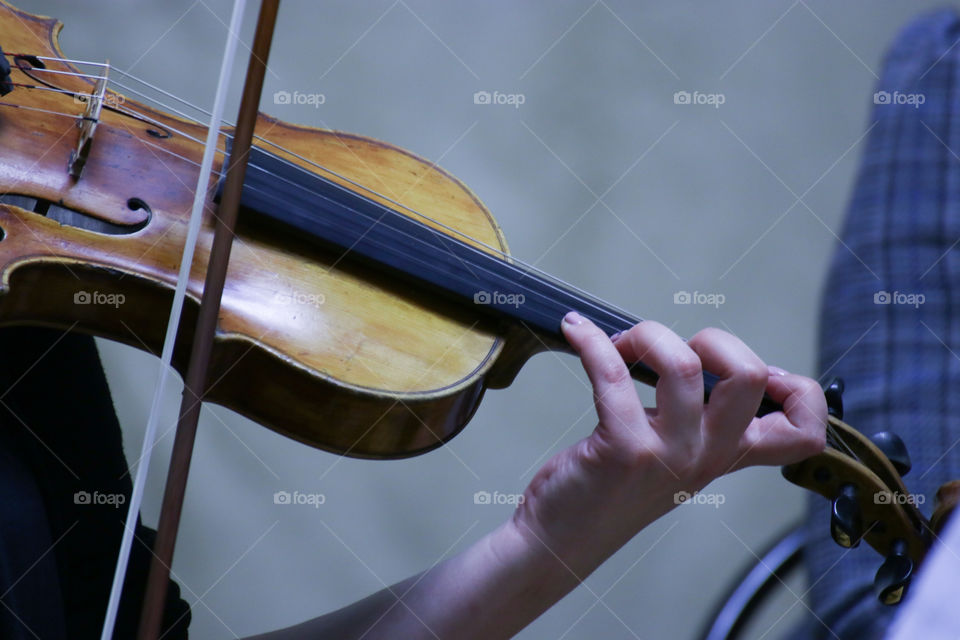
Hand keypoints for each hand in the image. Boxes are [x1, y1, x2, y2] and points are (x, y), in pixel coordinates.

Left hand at [510, 312, 825, 575]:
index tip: (759, 370)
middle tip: (676, 351)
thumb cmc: (608, 490)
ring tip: (620, 344)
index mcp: (725, 456)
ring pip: (683, 364)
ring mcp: (667, 454)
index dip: (799, 390)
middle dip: (714, 339)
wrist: (559, 542)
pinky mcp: (622, 449)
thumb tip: (702, 359)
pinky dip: (591, 341)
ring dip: (646, 335)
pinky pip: (612, 374)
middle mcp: (706, 457)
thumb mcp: (673, 460)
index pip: (803, 432)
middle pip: (749, 375)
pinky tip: (576, 332)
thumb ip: (697, 422)